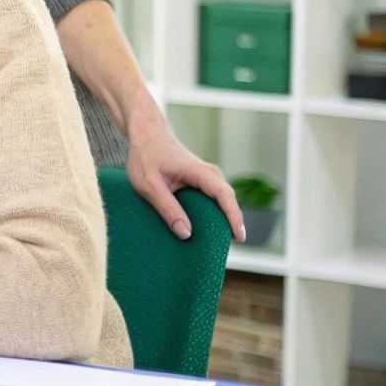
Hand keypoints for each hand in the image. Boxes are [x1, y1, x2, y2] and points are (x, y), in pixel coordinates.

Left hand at [126, 115, 244, 240]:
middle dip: (229, 225)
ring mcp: (207, 178)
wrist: (146, 134)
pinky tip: (202, 231)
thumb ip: (167, 208)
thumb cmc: (145, 156)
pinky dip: (210, 215)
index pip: (224, 196)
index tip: (239, 237)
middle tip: (222, 251)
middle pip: (226, 202)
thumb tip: (186, 234)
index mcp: (200, 172)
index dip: (234, 217)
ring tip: (212, 245)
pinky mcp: (201, 182)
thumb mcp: (149, 185)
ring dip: (219, 221)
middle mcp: (210, 174)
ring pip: (220, 202)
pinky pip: (212, 200)